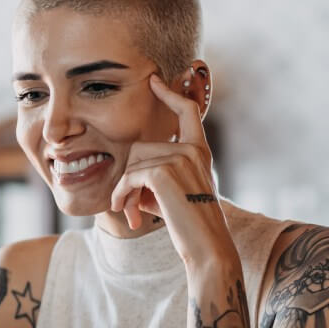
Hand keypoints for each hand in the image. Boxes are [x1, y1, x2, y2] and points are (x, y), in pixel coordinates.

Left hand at [109, 74, 236, 266]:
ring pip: (132, 163)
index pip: (187, 111)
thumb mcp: (171, 193)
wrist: (206, 247)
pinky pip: (129, 176)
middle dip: (129, 178)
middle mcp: (193, 150)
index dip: (170, 94)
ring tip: (130, 213)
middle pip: (140, 147)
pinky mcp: (164, 172)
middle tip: (127, 206)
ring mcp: (180, 158)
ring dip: (124, 190)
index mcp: (199, 151)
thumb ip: (153, 174)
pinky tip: (128, 214)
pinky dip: (122, 195)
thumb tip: (126, 173)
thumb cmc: (187, 224)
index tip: (154, 81)